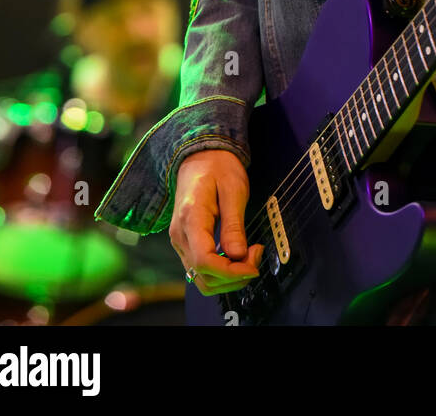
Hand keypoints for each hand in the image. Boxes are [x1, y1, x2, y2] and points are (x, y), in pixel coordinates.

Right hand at [170, 149, 264, 296]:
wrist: (200, 156)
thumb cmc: (218, 167)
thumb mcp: (233, 189)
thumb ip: (234, 225)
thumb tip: (238, 255)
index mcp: (190, 218)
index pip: (205, 262)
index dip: (231, 272)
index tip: (253, 265)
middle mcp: (180, 235)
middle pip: (203, 277)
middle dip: (234, 277)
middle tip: (256, 256)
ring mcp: (180, 241)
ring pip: (201, 279)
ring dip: (228, 278)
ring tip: (248, 256)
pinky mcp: (186, 243)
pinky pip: (201, 269)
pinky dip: (221, 272)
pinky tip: (236, 256)